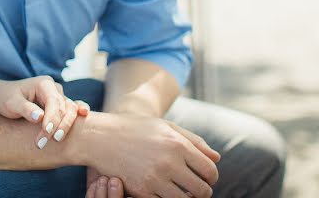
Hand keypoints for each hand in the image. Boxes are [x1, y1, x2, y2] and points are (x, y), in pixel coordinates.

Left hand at [0, 76, 90, 148]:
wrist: (4, 97)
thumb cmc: (6, 98)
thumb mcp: (11, 103)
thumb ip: (25, 108)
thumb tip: (39, 117)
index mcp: (44, 84)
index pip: (53, 102)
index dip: (52, 118)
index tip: (46, 133)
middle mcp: (54, 88)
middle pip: (64, 107)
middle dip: (58, 125)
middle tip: (47, 141)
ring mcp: (58, 97)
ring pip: (70, 110)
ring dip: (65, 126)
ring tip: (56, 140)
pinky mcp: (60, 106)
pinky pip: (72, 109)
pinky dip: (78, 113)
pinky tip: (84, 115)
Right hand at [84, 113, 219, 197]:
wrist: (102, 137)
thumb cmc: (136, 129)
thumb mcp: (166, 127)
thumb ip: (194, 142)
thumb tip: (217, 158)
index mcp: (178, 144)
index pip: (210, 171)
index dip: (211, 177)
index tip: (205, 177)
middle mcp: (169, 162)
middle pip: (201, 190)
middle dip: (202, 191)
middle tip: (195, 188)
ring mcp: (155, 179)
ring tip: (181, 192)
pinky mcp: (141, 191)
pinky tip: (163, 192)